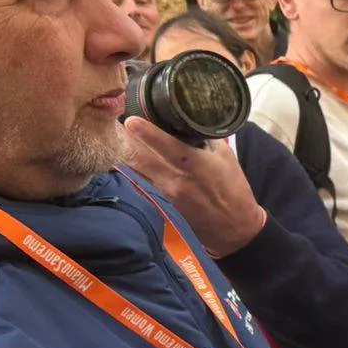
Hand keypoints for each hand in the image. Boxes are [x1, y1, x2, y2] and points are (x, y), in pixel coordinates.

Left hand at [121, 118, 266, 256]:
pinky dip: (131, 166)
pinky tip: (125, 155)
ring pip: (134, 168)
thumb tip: (187, 122)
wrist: (234, 227)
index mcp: (197, 166)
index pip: (168, 147)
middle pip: (139, 157)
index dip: (148, 133)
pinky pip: (140, 179)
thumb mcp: (227, 159)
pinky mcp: (161, 200)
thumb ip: (206, 139)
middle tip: (113, 121)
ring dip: (123, 150)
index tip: (132, 120)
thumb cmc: (234, 190)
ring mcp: (165, 192)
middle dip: (123, 138)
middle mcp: (176, 179)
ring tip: (114, 134)